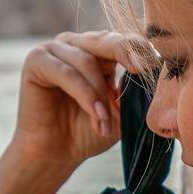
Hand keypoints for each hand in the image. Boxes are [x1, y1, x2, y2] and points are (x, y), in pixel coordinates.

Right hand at [9, 29, 153, 169]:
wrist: (57, 154)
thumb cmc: (88, 132)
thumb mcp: (120, 111)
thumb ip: (134, 91)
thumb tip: (154, 71)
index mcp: (99, 51)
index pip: (123, 39)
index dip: (140, 49)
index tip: (156, 64)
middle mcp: (76, 44)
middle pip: (106, 39)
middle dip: (126, 54)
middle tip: (142, 70)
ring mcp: (54, 49)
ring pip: (87, 60)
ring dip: (100, 94)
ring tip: (103, 121)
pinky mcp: (36, 61)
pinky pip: (67, 72)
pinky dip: (84, 94)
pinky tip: (96, 114)